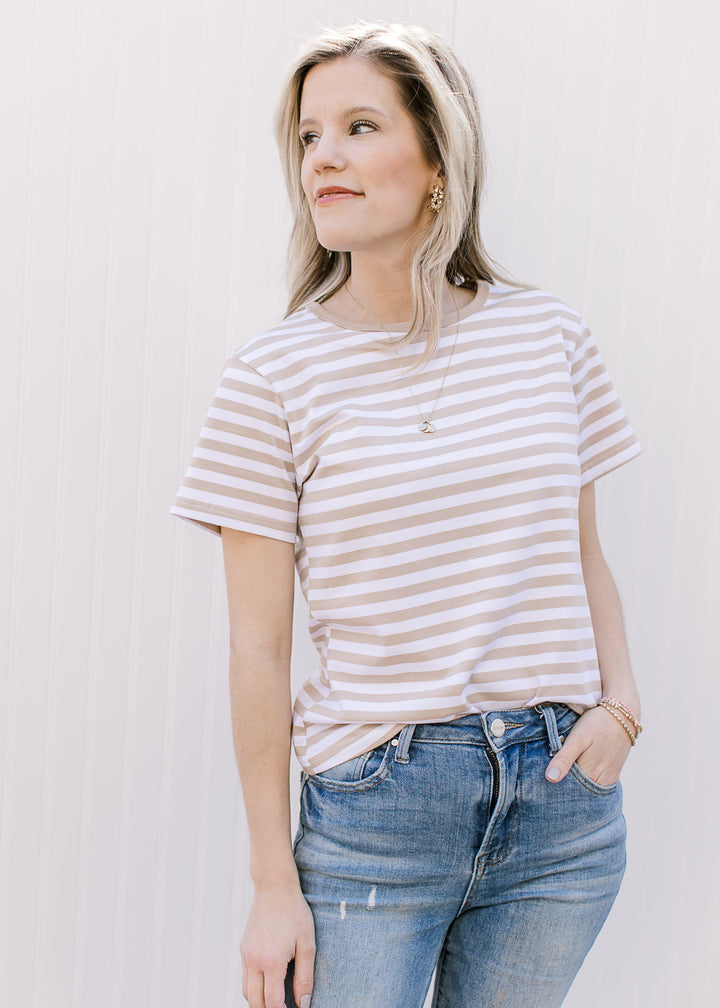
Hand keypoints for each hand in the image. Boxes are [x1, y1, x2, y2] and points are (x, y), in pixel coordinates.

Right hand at [240, 884, 314, 1007]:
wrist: (274, 887)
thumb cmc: (294, 913)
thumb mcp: (307, 944)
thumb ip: (305, 977)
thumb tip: (303, 1004)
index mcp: (271, 962)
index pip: (273, 1002)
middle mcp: (254, 961)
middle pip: (255, 1002)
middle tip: (284, 1007)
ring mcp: (245, 955)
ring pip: (246, 991)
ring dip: (259, 1001)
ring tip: (276, 1000)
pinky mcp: (243, 948)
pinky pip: (245, 977)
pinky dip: (254, 987)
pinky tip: (268, 983)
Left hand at [545, 705, 632, 786]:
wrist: (622, 715)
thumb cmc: (597, 724)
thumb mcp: (577, 739)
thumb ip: (564, 759)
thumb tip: (550, 779)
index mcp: (590, 776)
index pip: (566, 789)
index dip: (555, 782)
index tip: (545, 775)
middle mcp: (601, 782)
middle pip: (576, 789)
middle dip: (564, 782)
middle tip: (552, 769)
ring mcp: (608, 779)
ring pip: (585, 786)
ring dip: (574, 780)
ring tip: (566, 765)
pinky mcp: (612, 774)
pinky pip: (595, 782)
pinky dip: (585, 777)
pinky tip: (578, 767)